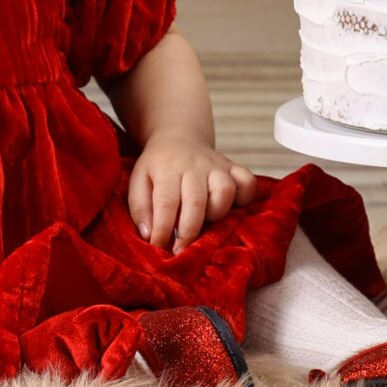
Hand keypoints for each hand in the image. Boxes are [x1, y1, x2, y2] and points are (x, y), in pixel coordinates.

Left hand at [129, 128, 259, 253]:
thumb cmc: (157, 166)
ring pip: (225, 190)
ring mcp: (217, 166)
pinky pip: (247, 182)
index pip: (165, 202)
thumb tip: (149, 235)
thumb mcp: (138, 180)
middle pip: (196, 201)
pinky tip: (231, 208)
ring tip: (206, 222)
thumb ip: (139, 208)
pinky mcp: (233, 168)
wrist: (178, 137)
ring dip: (216, 213)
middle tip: (180, 250)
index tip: (159, 247)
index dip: (163, 229)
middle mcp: (194, 166)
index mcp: (167, 168)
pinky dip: (244, 198)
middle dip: (188, 232)